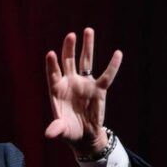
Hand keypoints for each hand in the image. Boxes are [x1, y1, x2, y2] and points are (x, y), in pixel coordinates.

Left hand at [44, 28, 122, 157]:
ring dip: (87, 47)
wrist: (84, 136)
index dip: (52, 65)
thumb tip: (49, 134)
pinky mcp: (99, 89)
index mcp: (57, 90)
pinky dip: (112, 66)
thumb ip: (56, 129)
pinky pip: (107, 76)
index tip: (51, 54)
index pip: (53, 74)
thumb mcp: (62, 131)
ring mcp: (84, 84)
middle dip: (69, 49)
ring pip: (85, 61)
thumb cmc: (69, 131)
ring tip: (88, 30)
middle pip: (68, 61)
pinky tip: (118, 53)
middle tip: (70, 35)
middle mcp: (70, 82)